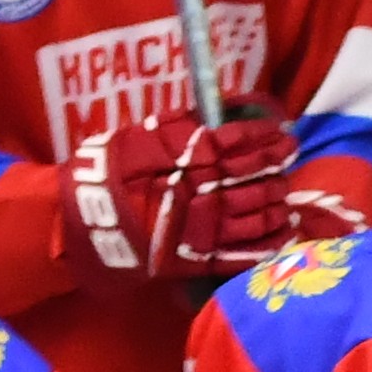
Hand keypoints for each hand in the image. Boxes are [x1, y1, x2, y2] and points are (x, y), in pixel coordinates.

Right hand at [71, 107, 291, 278]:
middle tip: (289, 159)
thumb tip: (220, 112)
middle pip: (254, 177)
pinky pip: (242, 254)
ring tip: (288, 197)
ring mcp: (204, 227)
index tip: (285, 131)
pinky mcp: (197, 258)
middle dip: (276, 167)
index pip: (240, 143)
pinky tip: (285, 235)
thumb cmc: (109, 171)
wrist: (81, 219)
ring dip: (277, 203)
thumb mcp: (144, 135)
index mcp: (191, 156)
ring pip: (255, 214)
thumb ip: (183, 125)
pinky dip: (267, 245)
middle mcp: (204, 189)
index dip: (266, 137)